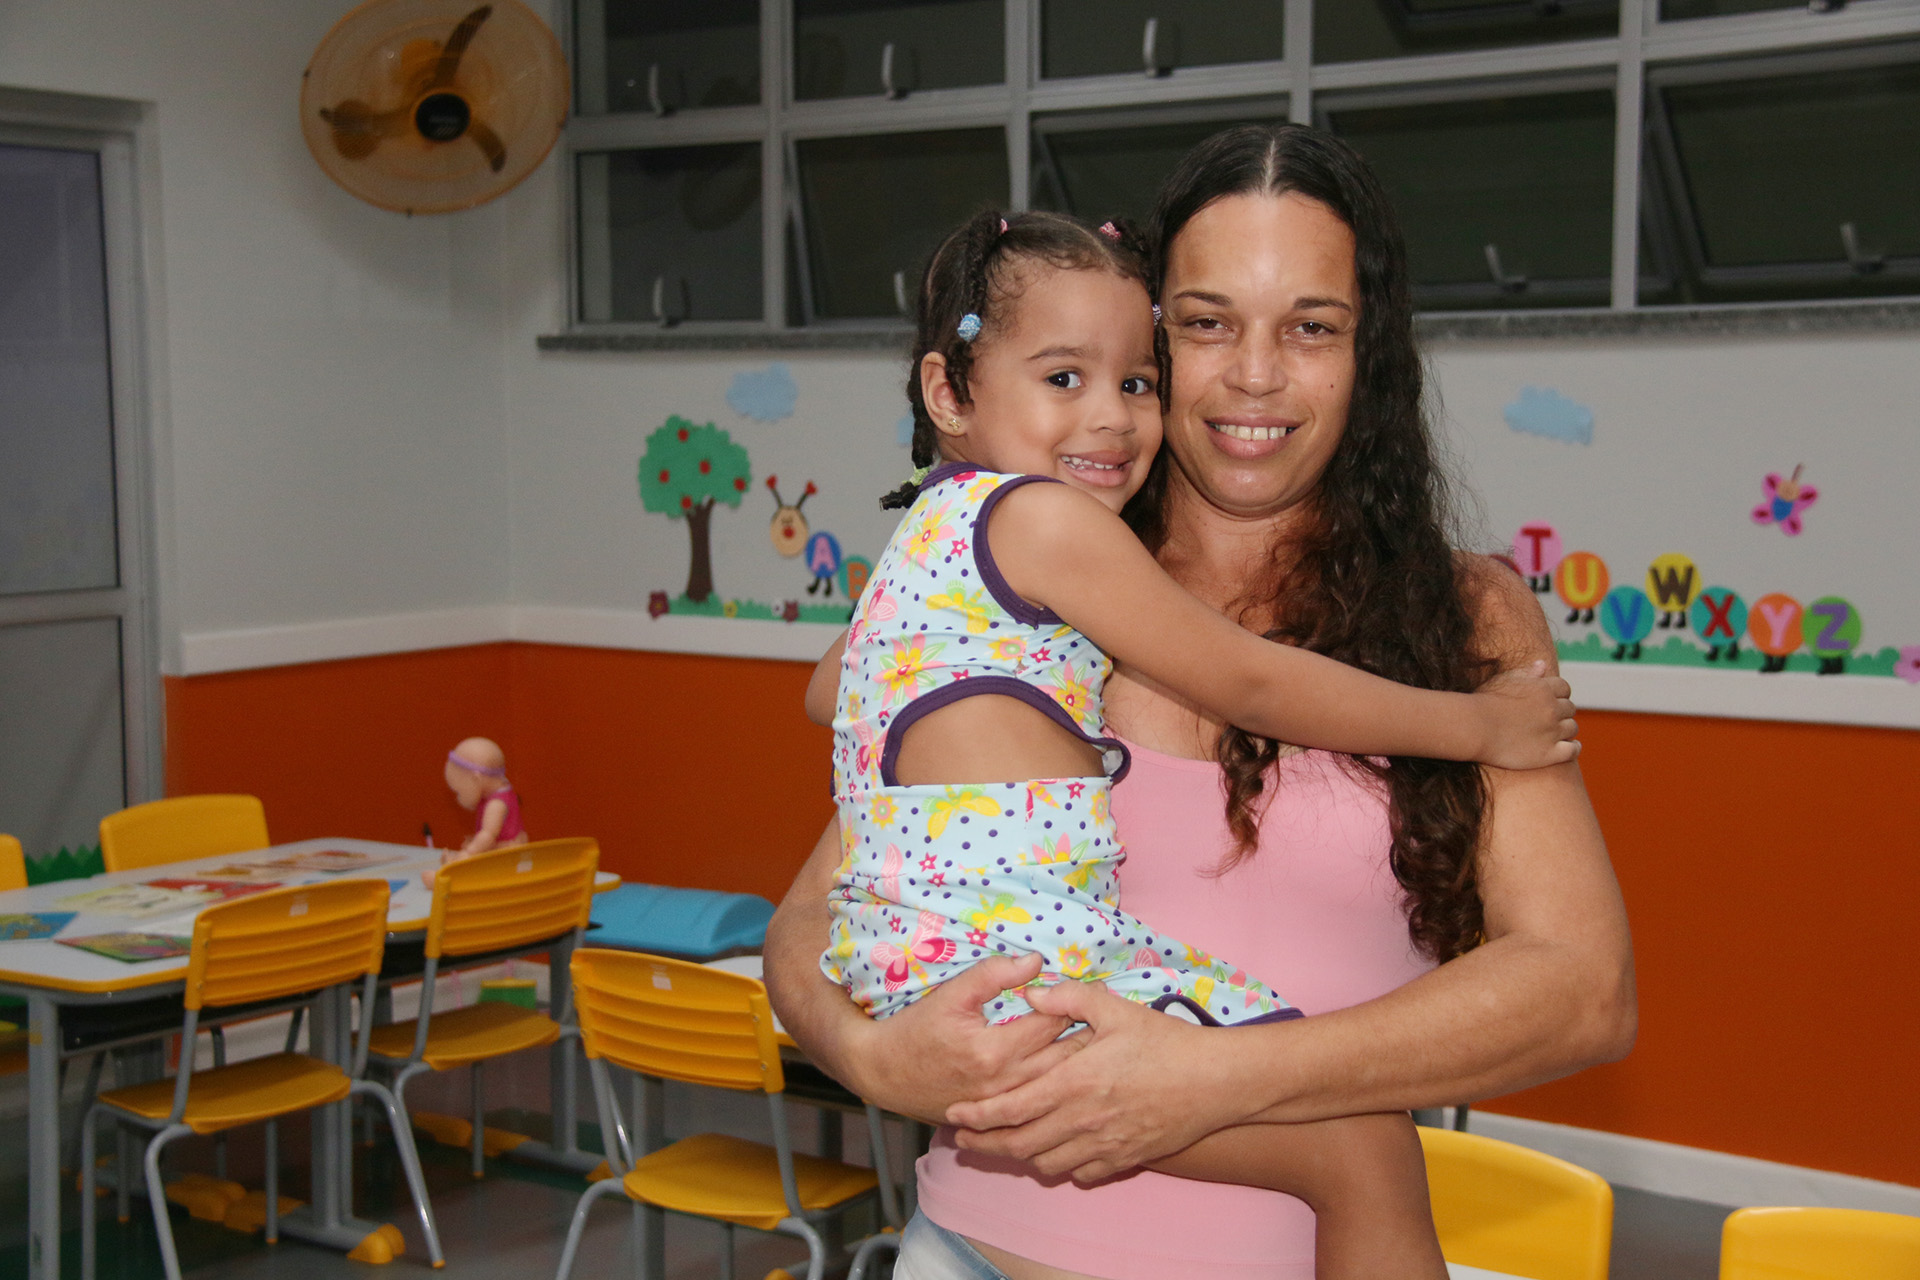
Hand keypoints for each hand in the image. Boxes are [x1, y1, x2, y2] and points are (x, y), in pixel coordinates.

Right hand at [840, 953, 1082, 1124]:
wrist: (885, 1074)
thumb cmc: (916, 1030)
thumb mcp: (951, 994)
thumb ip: (993, 974)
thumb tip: (1036, 961)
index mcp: (994, 1050)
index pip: (1052, 1023)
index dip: (1077, 1004)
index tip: (1097, 992)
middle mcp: (1005, 1084)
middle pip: (1065, 1060)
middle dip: (1090, 1037)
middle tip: (1112, 1019)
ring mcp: (1003, 1106)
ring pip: (1058, 1086)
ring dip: (1082, 1065)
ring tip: (1104, 1046)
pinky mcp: (1000, 1119)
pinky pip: (1042, 1106)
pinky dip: (1063, 1090)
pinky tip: (1077, 1076)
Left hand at [946, 979, 1253, 1182]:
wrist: (1215, 1081)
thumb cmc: (1165, 1041)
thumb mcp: (1115, 1008)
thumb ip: (1069, 997)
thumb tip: (1031, 992)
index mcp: (1075, 1082)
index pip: (1011, 1107)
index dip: (977, 1115)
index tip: (954, 1116)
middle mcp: (1083, 1120)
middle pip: (1019, 1144)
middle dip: (985, 1144)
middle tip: (964, 1139)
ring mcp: (1105, 1144)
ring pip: (1046, 1163)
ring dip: (1021, 1155)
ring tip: (1007, 1143)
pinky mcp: (1125, 1159)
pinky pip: (1081, 1174)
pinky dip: (1061, 1166)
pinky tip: (1057, 1152)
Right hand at [1473, 659, 1578, 769]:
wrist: (1473, 727)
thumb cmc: (1484, 702)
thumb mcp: (1505, 680)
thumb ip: (1527, 673)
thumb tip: (1543, 664)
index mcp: (1543, 688)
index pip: (1564, 688)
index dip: (1558, 695)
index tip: (1550, 702)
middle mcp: (1552, 708)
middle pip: (1570, 709)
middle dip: (1561, 713)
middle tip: (1548, 720)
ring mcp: (1552, 731)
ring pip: (1572, 728)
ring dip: (1566, 730)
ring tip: (1555, 734)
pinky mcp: (1549, 753)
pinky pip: (1572, 750)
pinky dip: (1573, 748)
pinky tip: (1569, 747)